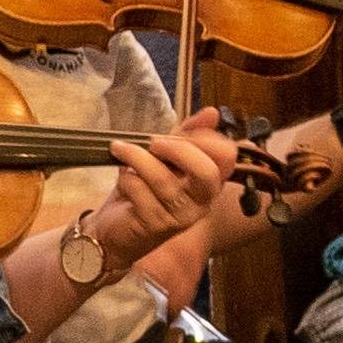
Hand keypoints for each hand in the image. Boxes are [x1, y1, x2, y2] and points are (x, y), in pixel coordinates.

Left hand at [92, 110, 235, 268]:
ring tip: (121, 150)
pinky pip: (139, 190)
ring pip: (162, 178)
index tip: (181, 133)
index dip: (204, 137)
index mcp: (210, 182)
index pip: (227, 156)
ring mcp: (181, 216)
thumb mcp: (164, 157)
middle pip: (206, 171)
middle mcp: (202, 201)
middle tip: (153, 142)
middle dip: (176, 149)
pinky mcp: (156, 225)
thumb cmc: (143, 191)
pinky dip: (126, 178)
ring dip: (136, 157)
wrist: (114, 230)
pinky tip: (124, 182)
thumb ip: (186, 135)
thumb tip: (212, 113)